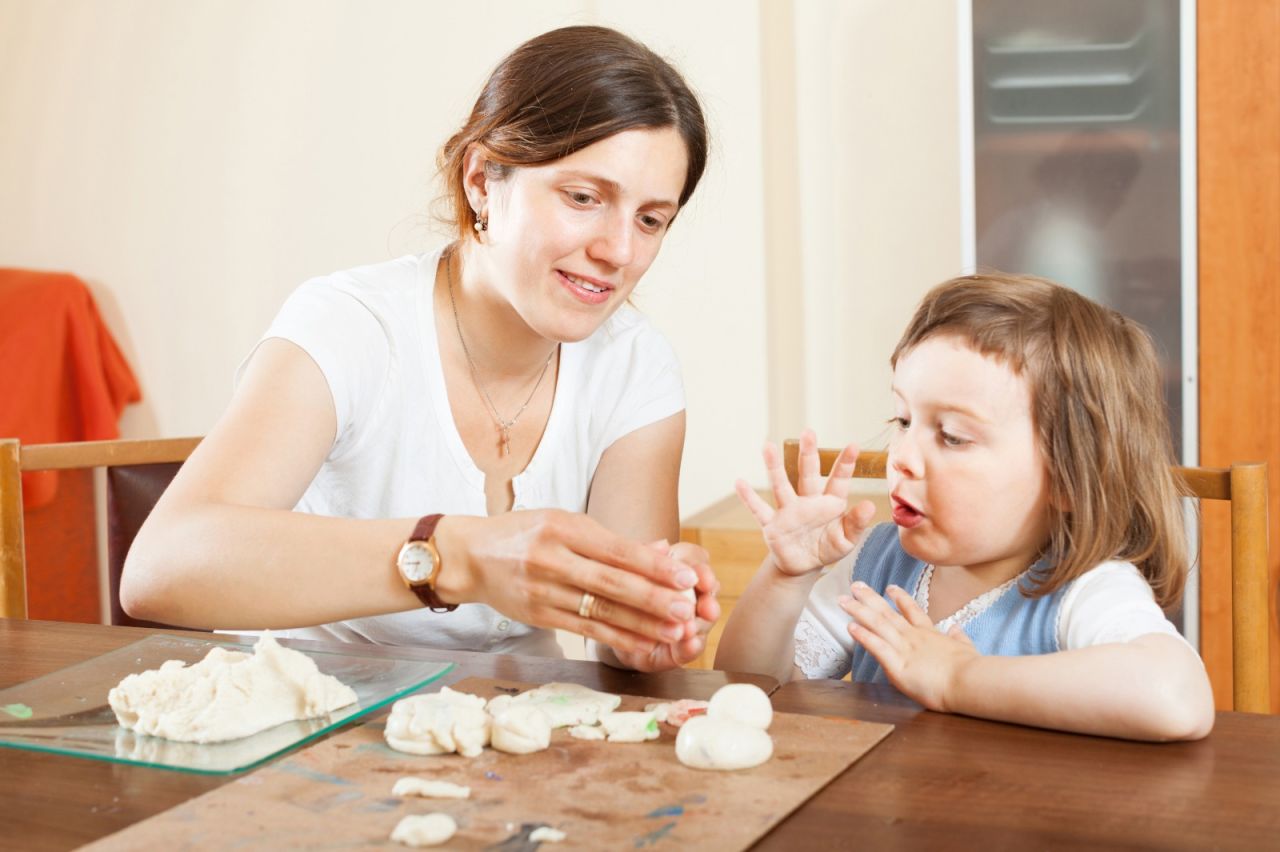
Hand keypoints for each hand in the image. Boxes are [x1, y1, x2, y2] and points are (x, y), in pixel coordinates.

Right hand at [435, 510, 699, 658]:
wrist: (470, 556)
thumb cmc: (524, 534)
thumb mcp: (561, 522)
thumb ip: (606, 540)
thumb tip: (661, 551)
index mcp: (561, 527)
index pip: (616, 550)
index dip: (654, 566)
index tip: (686, 577)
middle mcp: (551, 559)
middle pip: (611, 583)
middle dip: (653, 599)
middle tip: (687, 609)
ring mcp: (542, 590)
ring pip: (600, 611)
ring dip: (641, 624)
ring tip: (674, 631)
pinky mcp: (537, 615)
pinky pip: (584, 631)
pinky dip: (616, 639)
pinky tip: (641, 644)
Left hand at [610, 540, 721, 671]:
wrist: (609, 631)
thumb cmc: (622, 594)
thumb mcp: (628, 573)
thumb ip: (645, 558)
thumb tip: (663, 545)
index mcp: (677, 570)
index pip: (696, 562)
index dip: (701, 570)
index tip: (702, 580)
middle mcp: (690, 595)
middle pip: (708, 592)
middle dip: (709, 600)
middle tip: (706, 608)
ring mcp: (688, 623)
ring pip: (704, 622)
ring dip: (700, 624)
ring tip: (691, 629)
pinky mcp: (681, 650)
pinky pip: (691, 648)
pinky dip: (691, 647)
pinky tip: (690, 644)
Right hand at [735, 429, 875, 575]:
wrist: (802, 566)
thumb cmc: (826, 548)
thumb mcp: (846, 540)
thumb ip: (856, 524)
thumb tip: (870, 505)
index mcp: (829, 504)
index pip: (838, 481)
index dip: (845, 464)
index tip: (854, 445)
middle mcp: (808, 502)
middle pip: (807, 474)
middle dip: (808, 454)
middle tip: (808, 432)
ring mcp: (788, 511)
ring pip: (781, 485)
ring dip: (774, 467)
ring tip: (768, 446)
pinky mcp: (772, 525)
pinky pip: (759, 509)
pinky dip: (748, 498)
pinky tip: (739, 483)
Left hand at [840, 582, 978, 711]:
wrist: (970, 681)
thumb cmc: (971, 670)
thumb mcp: (967, 648)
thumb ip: (959, 638)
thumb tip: (956, 628)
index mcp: (930, 635)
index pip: (913, 612)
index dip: (900, 598)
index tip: (889, 586)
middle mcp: (914, 638)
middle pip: (887, 613)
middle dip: (869, 598)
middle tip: (855, 585)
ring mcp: (904, 649)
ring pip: (877, 625)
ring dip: (859, 611)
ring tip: (843, 600)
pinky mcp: (898, 665)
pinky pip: (876, 647)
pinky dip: (862, 636)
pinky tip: (850, 626)